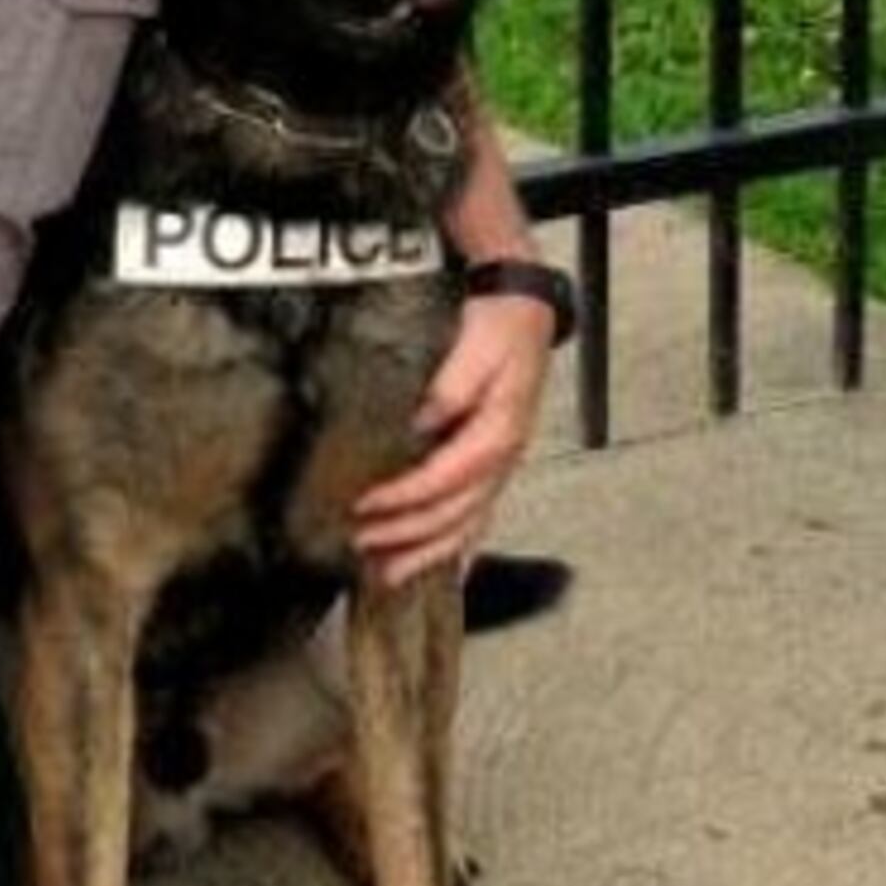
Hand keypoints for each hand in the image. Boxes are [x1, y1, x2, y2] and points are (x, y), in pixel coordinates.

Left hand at [352, 289, 555, 588]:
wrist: (524, 312)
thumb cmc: (499, 327)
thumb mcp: (478, 345)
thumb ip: (452, 386)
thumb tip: (423, 422)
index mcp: (498, 433)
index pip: (445, 479)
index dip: (404, 498)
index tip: (364, 507)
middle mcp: (503, 459)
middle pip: (455, 514)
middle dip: (407, 536)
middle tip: (361, 545)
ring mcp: (501, 467)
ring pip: (467, 525)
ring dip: (427, 552)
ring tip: (388, 574)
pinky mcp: (494, 466)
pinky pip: (479, 517)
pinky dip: (460, 547)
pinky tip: (449, 570)